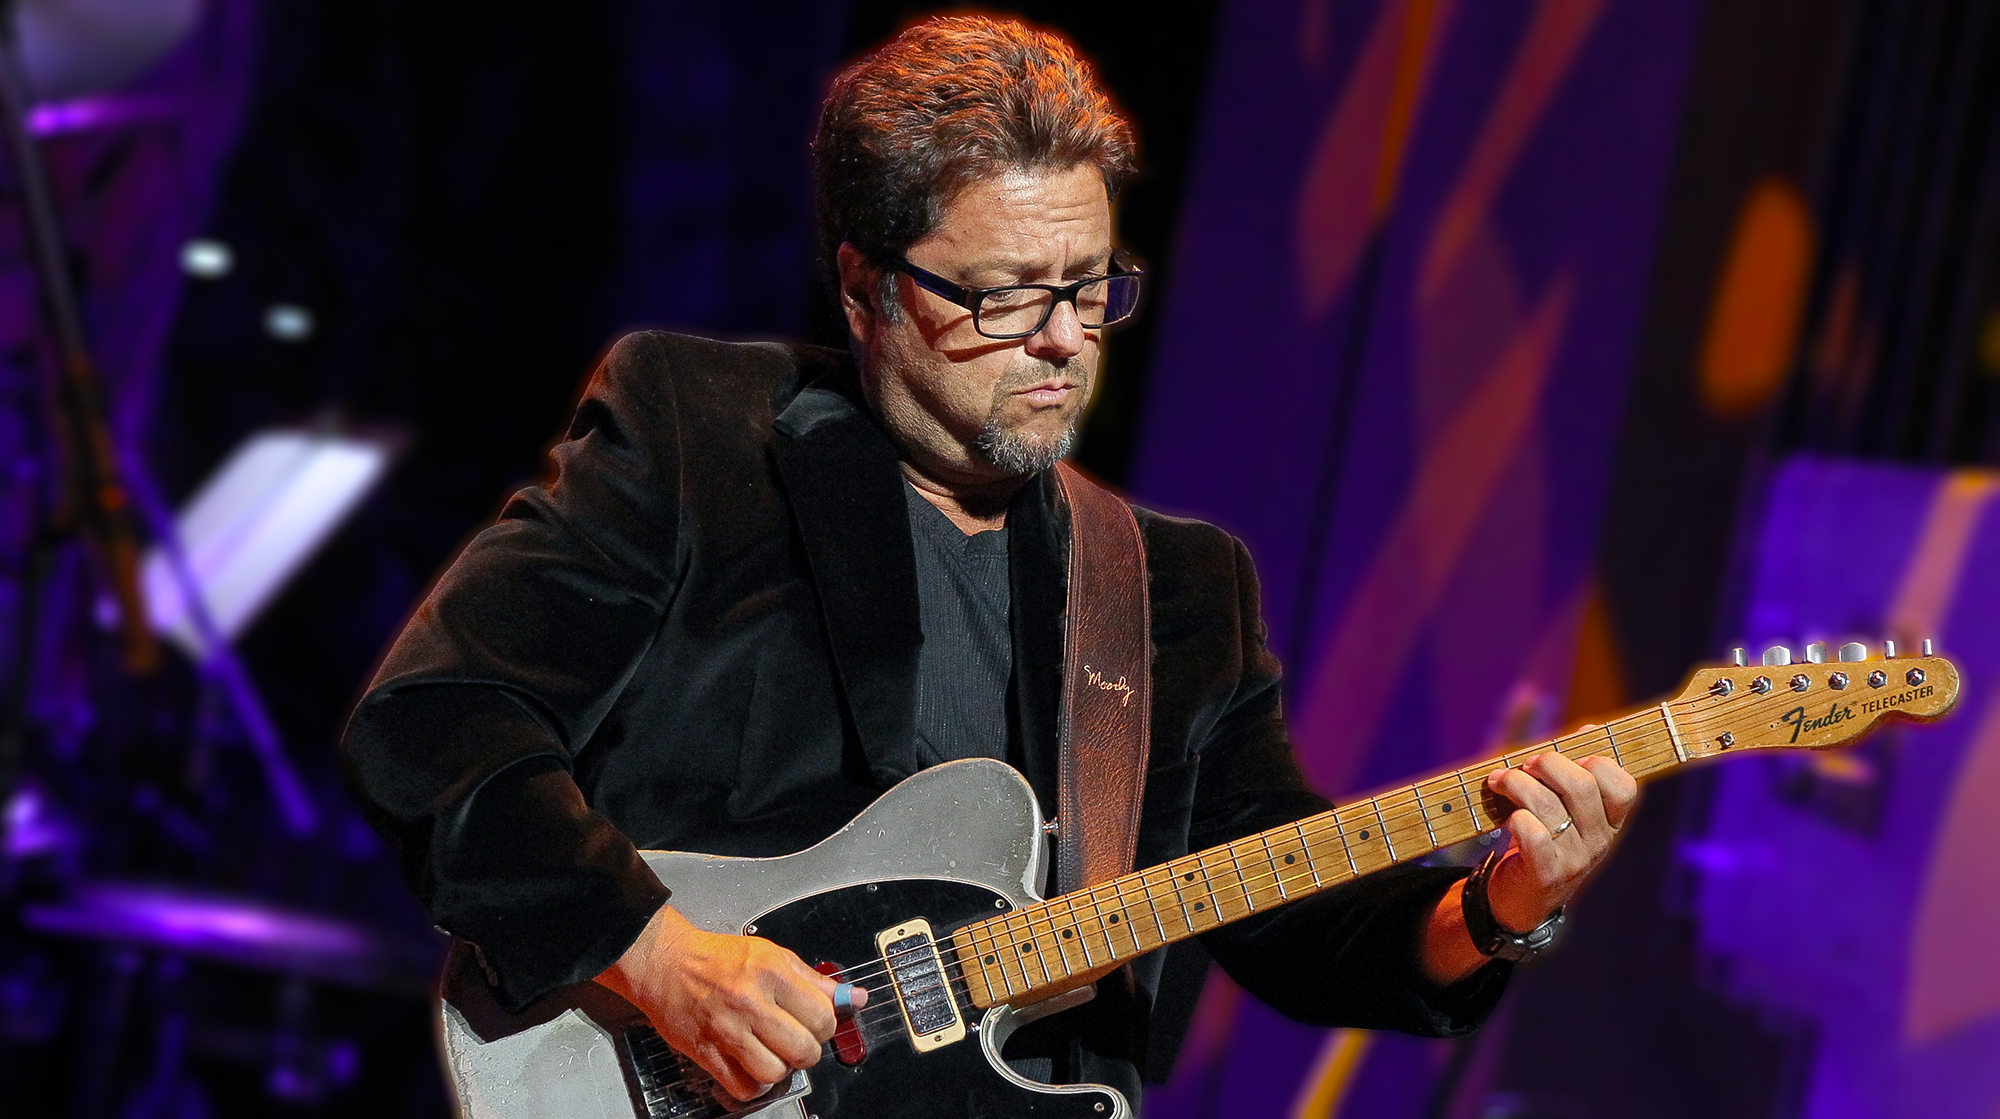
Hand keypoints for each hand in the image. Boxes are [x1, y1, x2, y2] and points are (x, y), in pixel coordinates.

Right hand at [595, 904, 865, 1101]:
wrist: (666, 963)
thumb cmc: (719, 959)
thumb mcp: (773, 955)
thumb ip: (814, 980)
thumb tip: (854, 998)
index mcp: (772, 973)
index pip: (823, 1015)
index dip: (825, 1026)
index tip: (815, 1024)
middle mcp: (751, 1001)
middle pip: (803, 1049)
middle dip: (807, 1051)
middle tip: (797, 1042)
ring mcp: (727, 1029)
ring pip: (776, 1072)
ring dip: (781, 1069)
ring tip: (774, 1054)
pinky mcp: (706, 1051)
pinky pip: (744, 1086)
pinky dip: (754, 1085)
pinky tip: (752, 1067)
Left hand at [1480, 747, 1638, 931]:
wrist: (1519, 898)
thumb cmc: (1540, 840)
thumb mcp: (1563, 808)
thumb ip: (1575, 770)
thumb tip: (1589, 730)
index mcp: (1609, 821)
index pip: (1623, 785)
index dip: (1594, 761)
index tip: (1566, 758)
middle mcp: (1599, 841)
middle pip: (1582, 785)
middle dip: (1547, 763)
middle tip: (1526, 766)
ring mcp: (1575, 859)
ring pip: (1547, 804)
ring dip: (1516, 783)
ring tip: (1499, 781)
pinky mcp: (1547, 873)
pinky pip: (1533, 833)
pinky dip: (1515, 818)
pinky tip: (1507, 817)